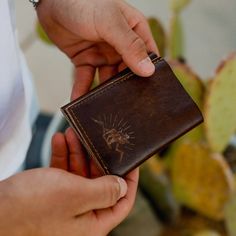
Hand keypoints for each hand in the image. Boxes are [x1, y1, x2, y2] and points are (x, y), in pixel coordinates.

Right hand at [0, 129, 137, 235]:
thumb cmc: (31, 207)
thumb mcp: (75, 195)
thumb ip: (104, 191)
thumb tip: (123, 187)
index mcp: (93, 223)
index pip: (122, 201)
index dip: (130, 180)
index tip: (131, 160)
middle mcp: (82, 215)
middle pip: (100, 182)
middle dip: (96, 157)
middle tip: (97, 138)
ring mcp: (66, 204)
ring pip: (80, 173)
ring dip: (77, 152)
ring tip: (73, 133)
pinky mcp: (52, 194)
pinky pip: (63, 173)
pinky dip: (63, 156)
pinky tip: (59, 140)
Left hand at [36, 0, 157, 98]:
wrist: (50, 1)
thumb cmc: (83, 2)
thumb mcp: (110, 22)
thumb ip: (130, 45)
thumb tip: (148, 70)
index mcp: (134, 31)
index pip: (148, 55)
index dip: (149, 72)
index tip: (151, 92)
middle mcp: (120, 45)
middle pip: (128, 71)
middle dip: (127, 87)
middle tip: (128, 107)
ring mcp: (103, 54)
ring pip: (108, 78)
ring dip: (105, 92)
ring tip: (105, 109)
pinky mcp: (86, 60)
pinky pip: (86, 78)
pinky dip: (83, 89)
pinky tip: (81, 101)